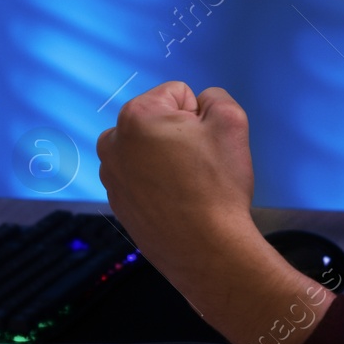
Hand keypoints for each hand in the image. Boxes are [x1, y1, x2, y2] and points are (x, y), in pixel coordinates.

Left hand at [97, 81, 257, 282]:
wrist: (206, 249)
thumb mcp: (231, 122)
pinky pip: (142, 178)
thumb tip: (202, 103)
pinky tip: (176, 201)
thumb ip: (215, 97)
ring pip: (147, 149)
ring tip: (187, 184)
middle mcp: (113, 143)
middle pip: (156, 121)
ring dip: (165, 158)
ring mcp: (111, 176)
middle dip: (177, 135)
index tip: (205, 142)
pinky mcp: (118, 203)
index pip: (177, 94)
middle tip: (198, 164)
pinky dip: (157, 184)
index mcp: (136, 116)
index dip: (199, 115)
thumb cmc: (217, 187)